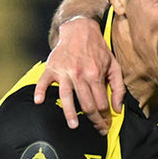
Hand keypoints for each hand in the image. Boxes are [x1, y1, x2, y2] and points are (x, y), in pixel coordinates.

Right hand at [33, 18, 123, 134]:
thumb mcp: (114, 65)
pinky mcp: (52, 68)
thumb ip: (119, 88)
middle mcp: (79, 74)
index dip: (105, 117)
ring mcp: (64, 72)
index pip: (101, 103)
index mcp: (95, 75)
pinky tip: (39, 102)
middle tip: (97, 129)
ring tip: (73, 125)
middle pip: (86, 104)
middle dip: (93, 120)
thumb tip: (117, 109)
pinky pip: (44, 81)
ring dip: (70, 113)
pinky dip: (40, 91)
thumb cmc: (98, 49)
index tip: (106, 124)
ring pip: (66, 97)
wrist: (79, 29)